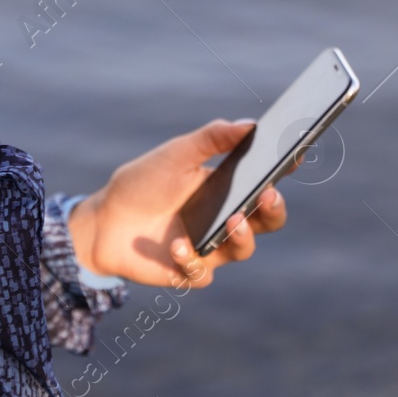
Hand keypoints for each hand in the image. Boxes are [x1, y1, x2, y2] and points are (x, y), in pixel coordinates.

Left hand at [67, 120, 289, 288]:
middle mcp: (225, 219)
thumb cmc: (143, 182)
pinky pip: (203, 272)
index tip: (294, 156)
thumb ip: (211, 139)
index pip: (265, 179)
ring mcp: (210, 246)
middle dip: (274, 210)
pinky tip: (178, 246)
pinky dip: (192, 259)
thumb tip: (249, 124)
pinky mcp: (189, 271)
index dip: (283, 170)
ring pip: (244, 249)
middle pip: (268, 219)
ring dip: (242, 236)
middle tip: (268, 195)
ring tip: (231, 220)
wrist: (103, 220)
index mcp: (227, 187)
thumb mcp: (176, 154)